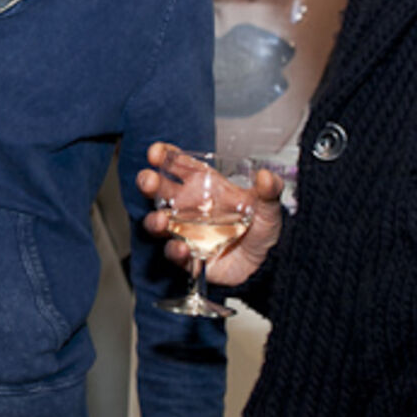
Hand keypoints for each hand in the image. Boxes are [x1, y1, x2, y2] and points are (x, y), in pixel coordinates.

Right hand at [137, 141, 284, 285]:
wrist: (263, 264)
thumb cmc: (260, 228)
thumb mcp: (268, 206)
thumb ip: (269, 190)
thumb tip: (267, 176)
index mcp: (203, 186)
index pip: (178, 165)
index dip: (164, 156)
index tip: (156, 152)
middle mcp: (188, 206)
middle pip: (159, 190)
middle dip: (148, 182)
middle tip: (147, 180)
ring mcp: (184, 231)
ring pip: (157, 222)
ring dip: (154, 220)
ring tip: (161, 220)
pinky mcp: (187, 256)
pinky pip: (173, 253)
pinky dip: (174, 250)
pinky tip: (182, 249)